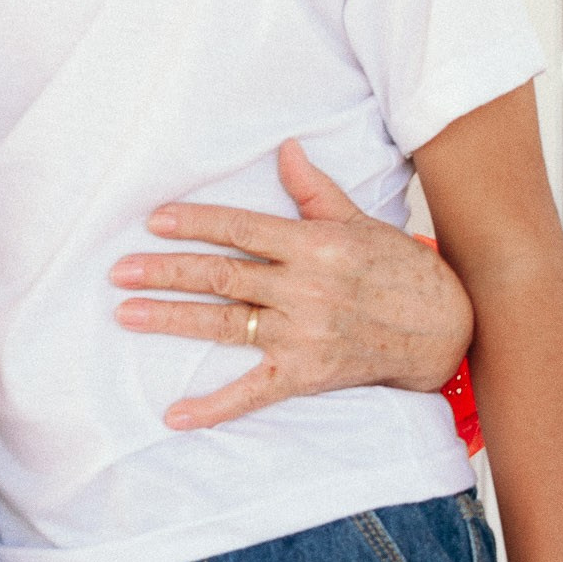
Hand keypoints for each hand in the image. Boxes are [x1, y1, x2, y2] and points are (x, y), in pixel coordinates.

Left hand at [107, 138, 472, 430]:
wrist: (443, 329)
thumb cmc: (395, 268)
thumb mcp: (357, 220)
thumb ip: (314, 190)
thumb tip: (286, 148)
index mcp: (313, 245)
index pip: (242, 229)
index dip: (196, 223)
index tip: (154, 221)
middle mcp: (305, 288)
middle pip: (223, 275)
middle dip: (167, 271)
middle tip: (119, 271)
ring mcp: (304, 334)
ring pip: (225, 323)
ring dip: (172, 319)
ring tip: (127, 313)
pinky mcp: (307, 373)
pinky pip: (253, 392)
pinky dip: (214, 406)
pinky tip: (175, 414)